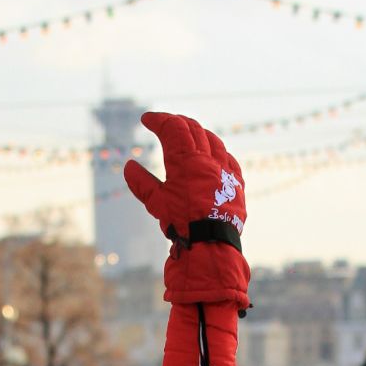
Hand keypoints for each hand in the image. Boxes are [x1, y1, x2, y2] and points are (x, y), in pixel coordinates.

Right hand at [124, 112, 250, 309]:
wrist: (212, 247)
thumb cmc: (183, 225)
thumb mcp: (156, 204)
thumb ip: (142, 183)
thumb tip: (129, 166)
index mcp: (187, 160)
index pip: (172, 128)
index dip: (158, 119)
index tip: (146, 119)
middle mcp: (208, 160)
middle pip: (193, 129)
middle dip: (177, 122)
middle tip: (165, 123)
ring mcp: (225, 171)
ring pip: (213, 140)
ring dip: (198, 133)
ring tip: (189, 133)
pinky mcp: (236, 185)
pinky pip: (229, 160)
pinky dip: (217, 152)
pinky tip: (214, 156)